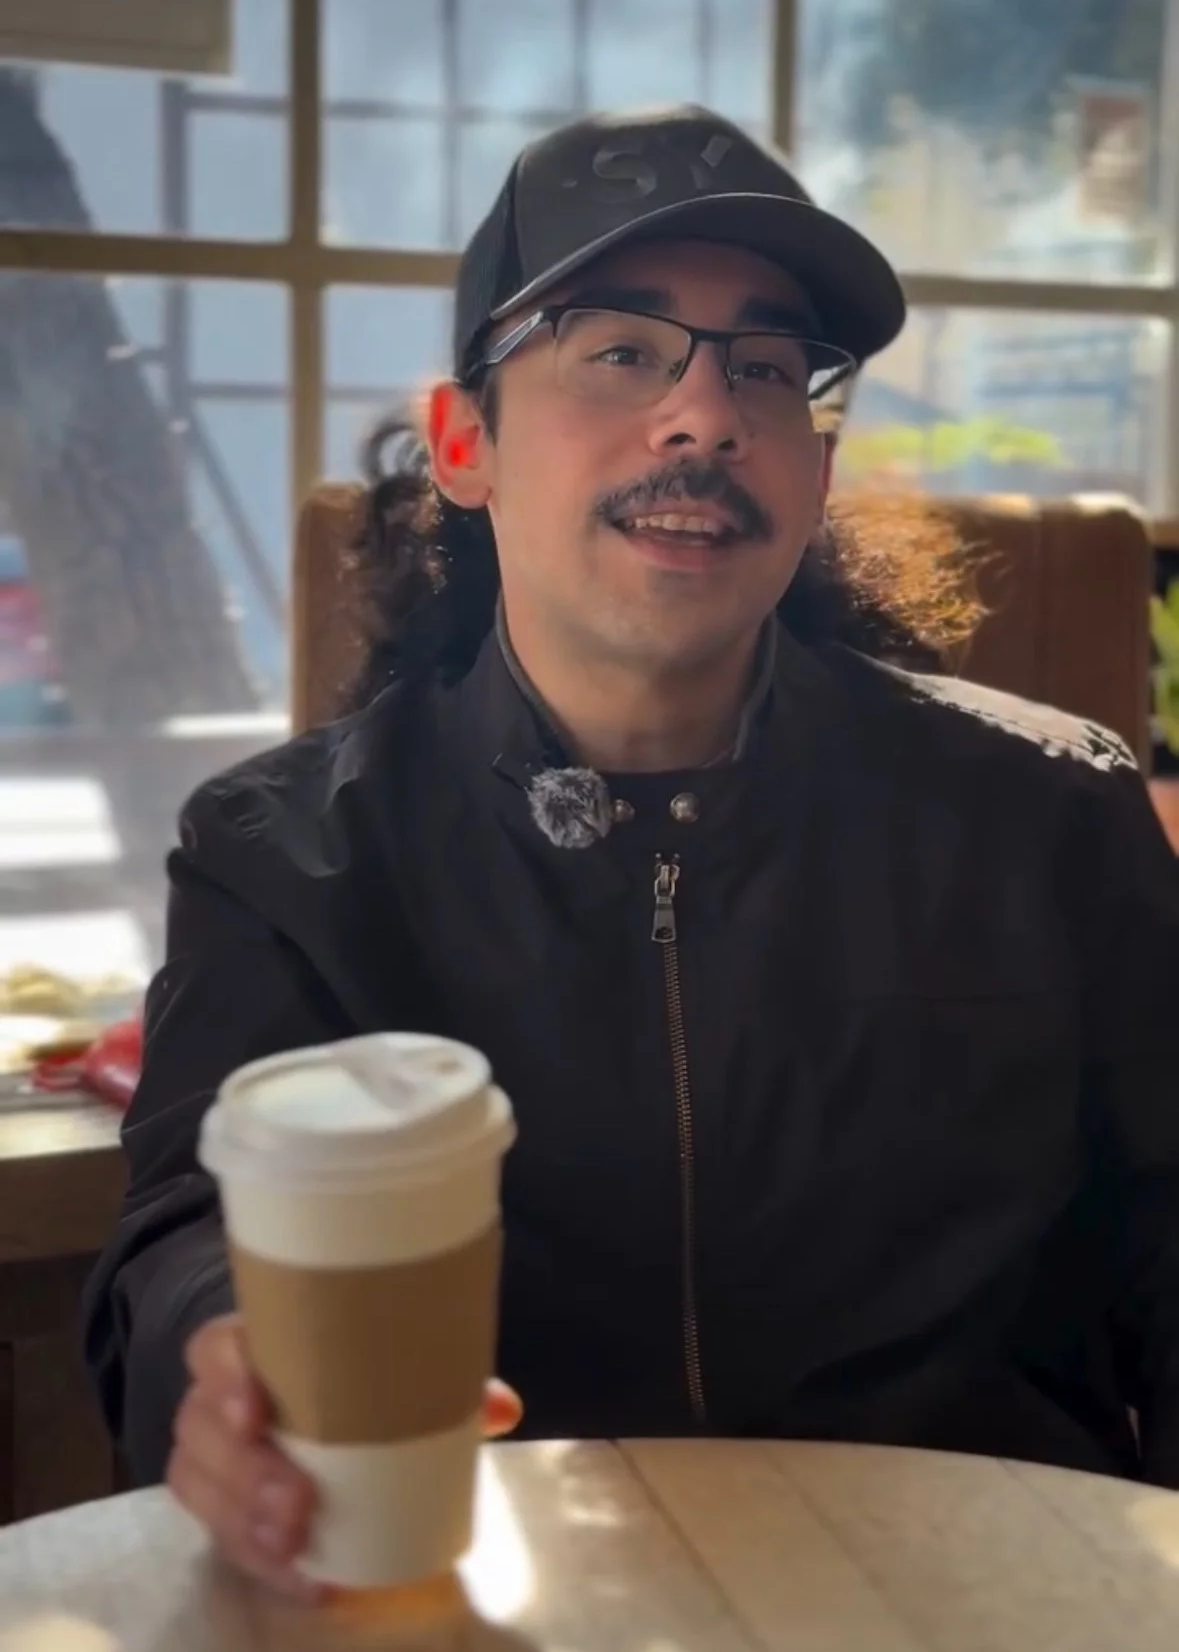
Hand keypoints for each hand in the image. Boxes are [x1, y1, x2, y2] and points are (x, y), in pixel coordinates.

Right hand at [167, 1312, 522, 1600]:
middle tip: (296, 1500)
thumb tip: (500, 1408)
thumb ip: (439, 1381)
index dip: (225, 1376)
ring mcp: (212, 1457)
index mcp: (255, 1346)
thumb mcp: (388, 1367)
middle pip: (199, 1429)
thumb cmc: (350, 1376)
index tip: (255, 1411)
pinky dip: (263, 1563)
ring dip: (245, 1522)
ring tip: (295, 1544)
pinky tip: (306, 1578)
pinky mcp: (221, 1508)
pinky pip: (222, 1538)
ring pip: (198, 1486)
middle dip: (244, 1471)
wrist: (316, 1409)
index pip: (213, 1348)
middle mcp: (218, 1400)